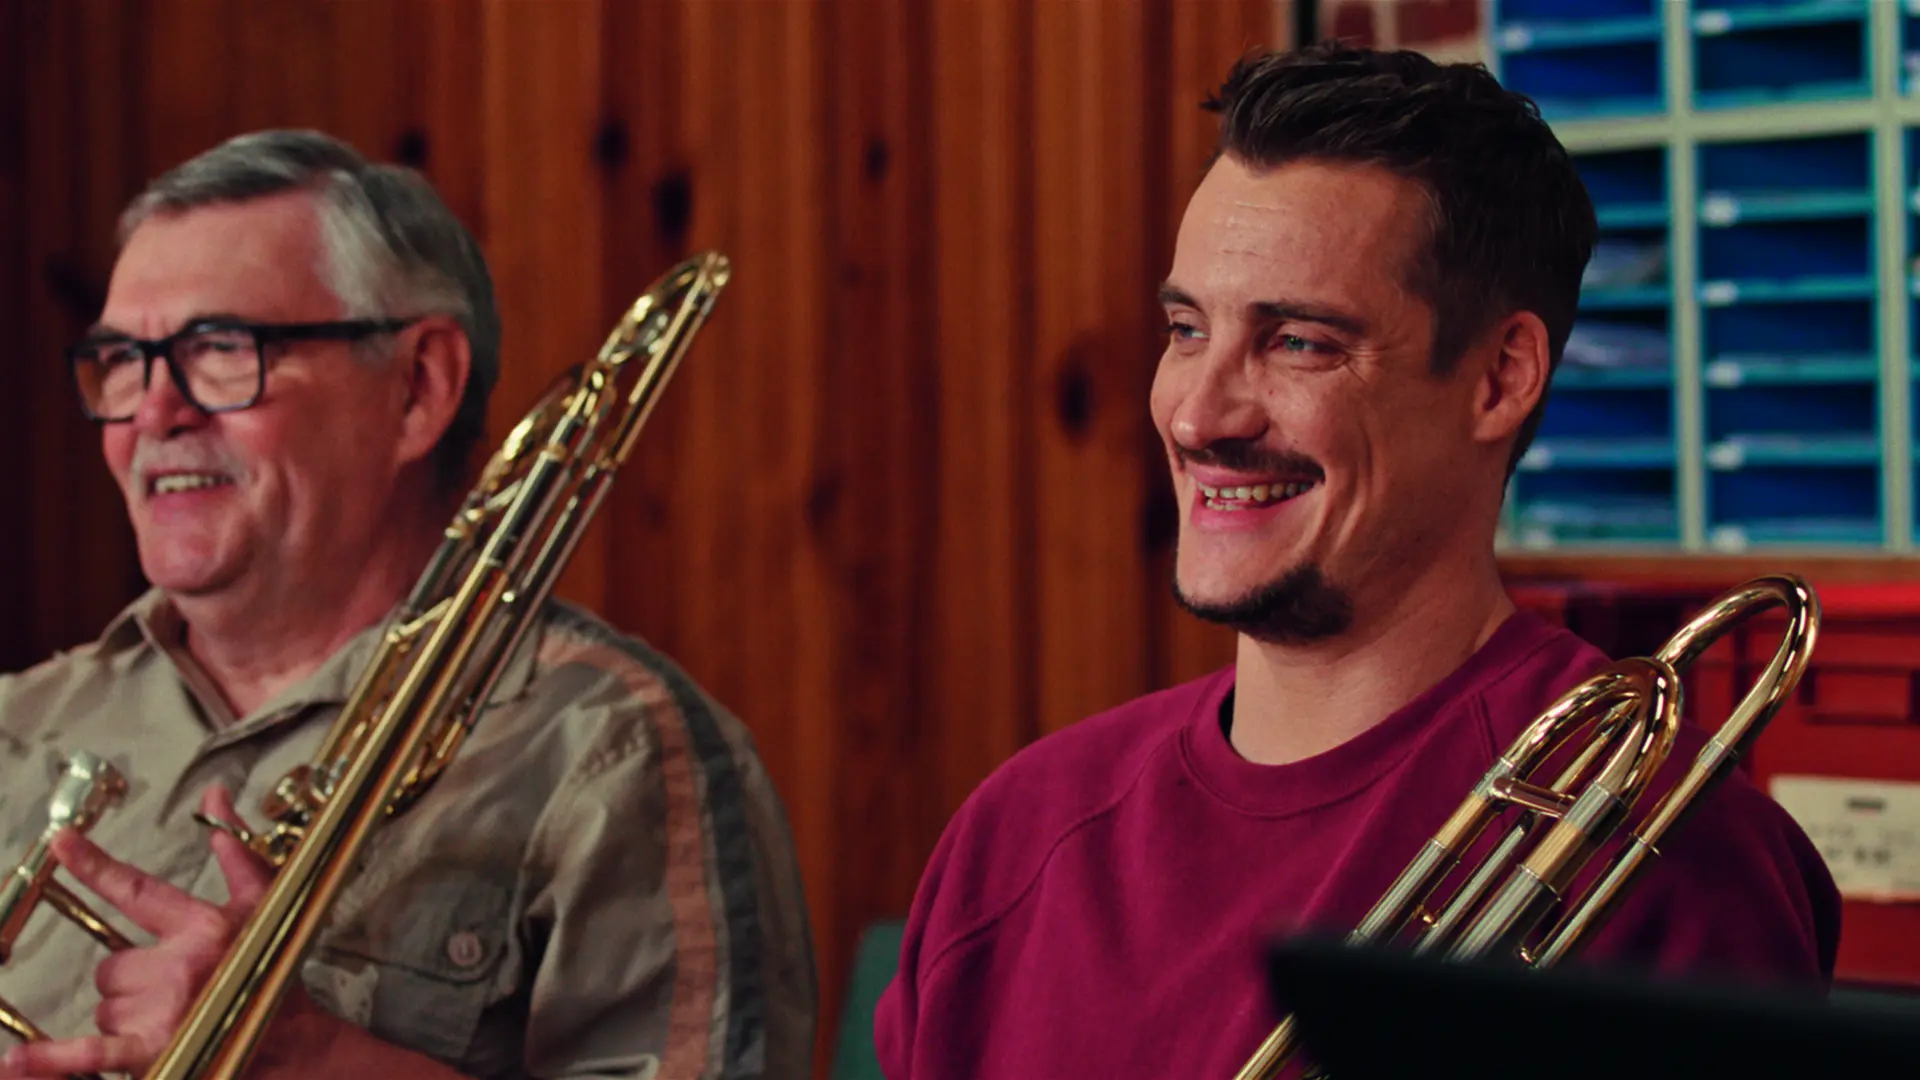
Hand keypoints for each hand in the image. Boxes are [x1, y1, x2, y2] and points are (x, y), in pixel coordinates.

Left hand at [0, 784, 273, 1078]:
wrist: (295, 1041)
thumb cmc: (276, 967)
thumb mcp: (264, 903)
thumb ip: (235, 850)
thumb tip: (216, 797)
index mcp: (202, 926)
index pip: (136, 890)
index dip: (94, 865)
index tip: (60, 840)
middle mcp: (179, 965)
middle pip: (111, 967)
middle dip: (130, 978)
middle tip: (171, 988)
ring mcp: (162, 1010)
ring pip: (104, 1005)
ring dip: (125, 1014)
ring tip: (171, 1019)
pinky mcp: (151, 1051)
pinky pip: (88, 1053)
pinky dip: (50, 1060)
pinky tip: (15, 1063)